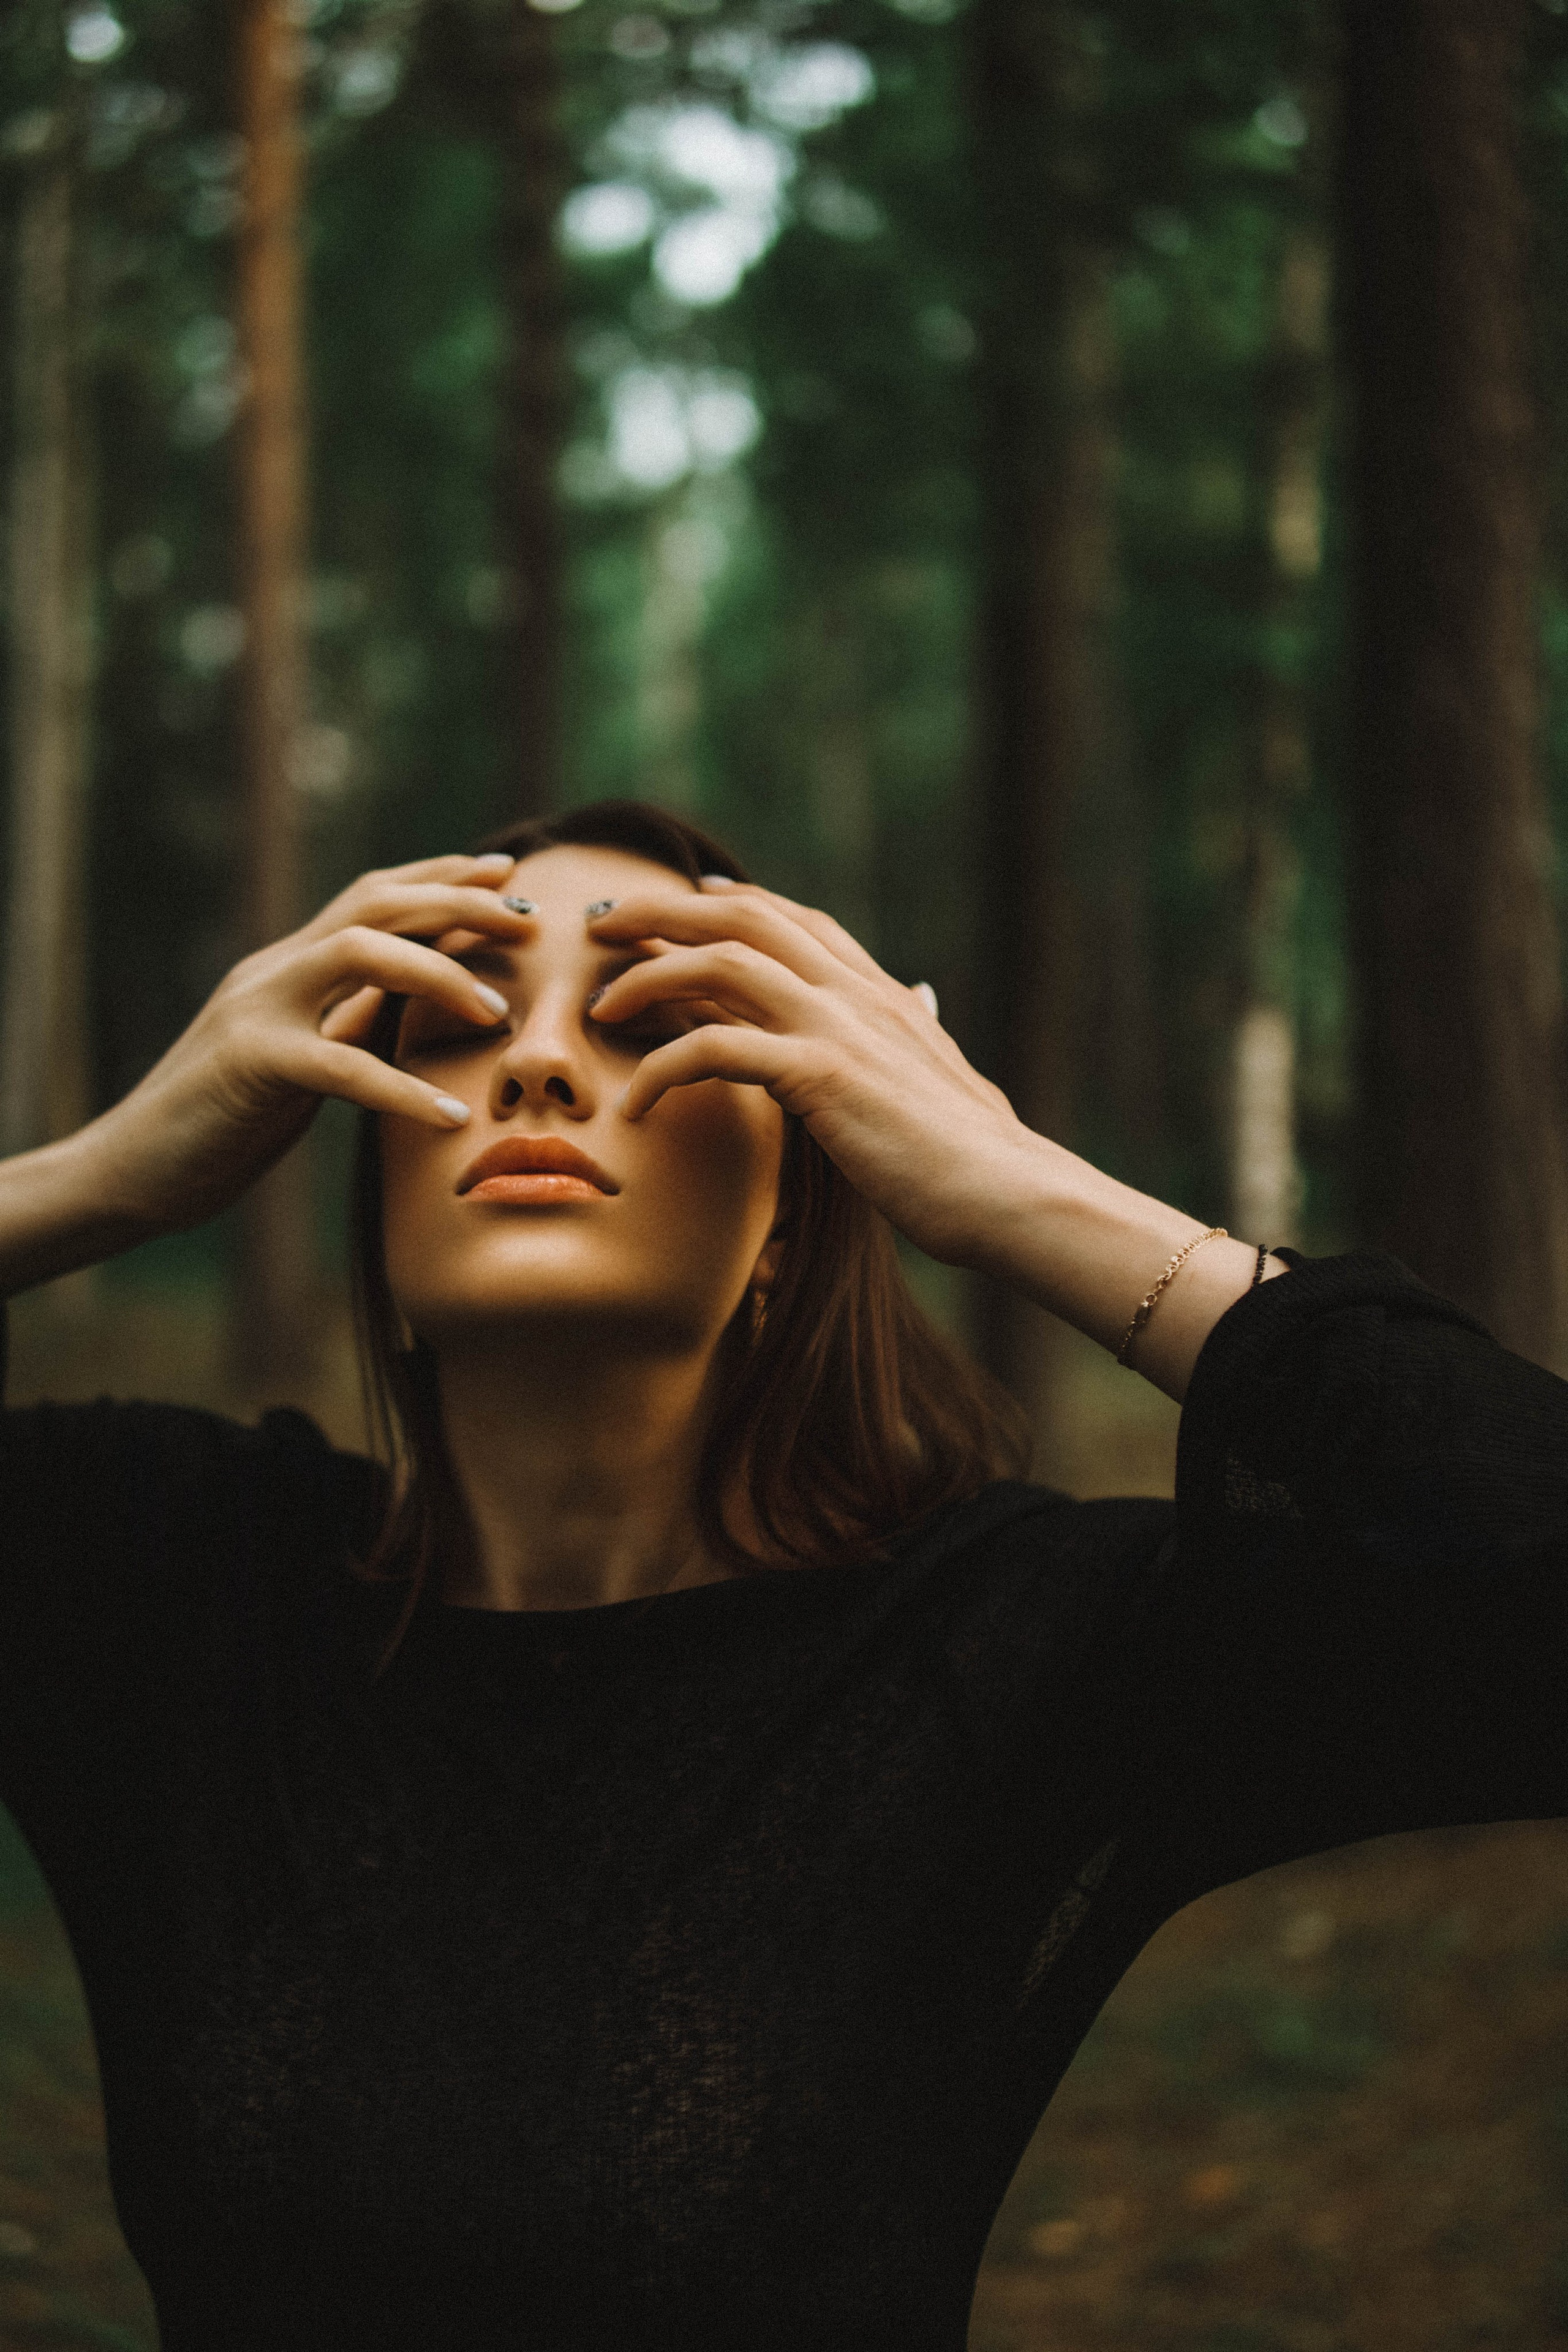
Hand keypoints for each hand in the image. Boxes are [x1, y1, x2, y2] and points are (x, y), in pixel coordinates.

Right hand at [84, 854, 533, 1234]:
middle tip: (534, 918)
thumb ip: (341, 1026)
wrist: (129, 1172)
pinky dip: (405, 1089)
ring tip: (498, 1011)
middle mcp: (272, 972)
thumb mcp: (296, 1064)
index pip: (371, 897)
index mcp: (286, 968)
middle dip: (459, 901)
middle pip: (375, 903)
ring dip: (439, 972)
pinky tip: (454, 1116)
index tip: (509, 874)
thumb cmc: (218, 1125)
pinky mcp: (250, 1065)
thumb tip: (402, 1013)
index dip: (441, 877)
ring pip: (359, 953)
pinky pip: (342, 1065)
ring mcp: (256, 1010)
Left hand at [586, 876, 1032, 1266]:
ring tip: (600, 1007)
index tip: (686, 896)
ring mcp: (839, 1027)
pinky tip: (634, 1104)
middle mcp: (857, 994)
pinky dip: (662, 1069)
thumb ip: (920, 1035)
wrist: (1009, 1193)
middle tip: (602, 926)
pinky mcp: (820, 1074)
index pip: (796, 919)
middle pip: (743, 917)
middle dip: (663, 912)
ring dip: (647, 975)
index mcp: (882, 994)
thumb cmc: (975, 1158)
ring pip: (720, 963)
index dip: (733, 900)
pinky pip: (715, 1048)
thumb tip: (923, 1001)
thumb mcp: (943, 1078)